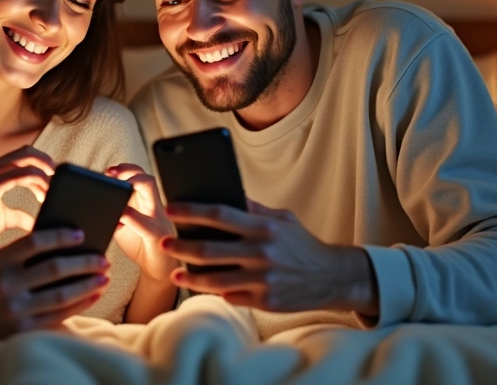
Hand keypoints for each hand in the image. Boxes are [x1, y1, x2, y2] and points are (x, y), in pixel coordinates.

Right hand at [0, 146, 54, 251]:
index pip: (23, 156)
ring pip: (26, 160)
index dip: (42, 164)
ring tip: (52, 191)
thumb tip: (36, 224)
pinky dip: (37, 183)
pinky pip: (20, 176)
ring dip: (45, 174)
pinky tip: (43, 196)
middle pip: (27, 152)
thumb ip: (20, 216)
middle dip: (47, 163)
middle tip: (59, 180)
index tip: (55, 181)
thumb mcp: (3, 219)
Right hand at [0, 228, 110, 340]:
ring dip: (87, 285)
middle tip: (104, 259)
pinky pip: (59, 315)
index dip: (60, 236)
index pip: (34, 242)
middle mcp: (5, 285)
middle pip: (53, 269)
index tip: (82, 234)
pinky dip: (81, 304)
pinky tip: (94, 295)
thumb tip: (72, 242)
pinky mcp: (23, 329)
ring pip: (60, 295)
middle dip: (84, 263)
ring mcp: (14, 309)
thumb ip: (26, 252)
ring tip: (104, 277)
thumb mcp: (1, 262)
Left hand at [105, 164, 175, 281]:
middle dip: (128, 170)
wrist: (158, 272)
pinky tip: (120, 215)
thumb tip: (89, 207)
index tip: (106, 171)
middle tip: (109, 173)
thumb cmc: (140, 245)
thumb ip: (112, 215)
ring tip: (117, 185)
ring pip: (150, 189)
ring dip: (134, 182)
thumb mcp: (122, 227)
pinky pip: (147, 223)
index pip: (138, 176)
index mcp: (145, 202)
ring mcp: (158, 219)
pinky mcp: (158, 236)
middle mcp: (153, 206)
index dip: (123, 169)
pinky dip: (132, 216)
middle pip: (144, 176)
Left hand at [161, 200, 378, 315]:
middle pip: (210, 250)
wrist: (333, 277)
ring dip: (190, 277)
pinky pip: (231, 297)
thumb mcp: (282, 219)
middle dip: (181, 247)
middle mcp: (261, 253)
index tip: (171, 209)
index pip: (220, 215)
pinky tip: (201, 287)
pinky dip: (214, 292)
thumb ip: (254, 210)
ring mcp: (263, 279)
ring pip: (215, 280)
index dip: (191, 212)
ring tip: (174, 273)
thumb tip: (226, 196)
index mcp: (264, 228)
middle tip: (163, 244)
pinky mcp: (265, 301)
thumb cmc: (302, 245)